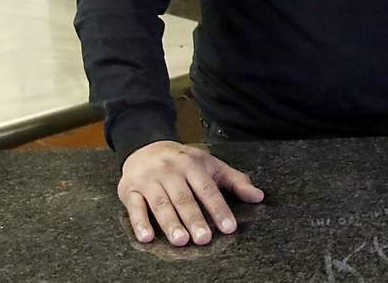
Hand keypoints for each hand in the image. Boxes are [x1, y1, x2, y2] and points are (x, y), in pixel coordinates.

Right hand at [118, 140, 264, 245]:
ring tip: (181, 241)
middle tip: (204, 238)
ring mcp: (148, 180)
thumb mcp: (210, 165)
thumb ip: (234, 180)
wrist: (145, 146)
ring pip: (160, 204)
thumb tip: (258, 196)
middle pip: (183, 198)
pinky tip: (147, 237)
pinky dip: (140, 223)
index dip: (218, 208)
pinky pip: (134, 207)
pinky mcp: (129, 189)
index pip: (207, 188)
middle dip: (194, 219)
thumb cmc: (183, 161)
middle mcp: (170, 171)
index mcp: (192, 164)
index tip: (229, 227)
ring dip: (170, 223)